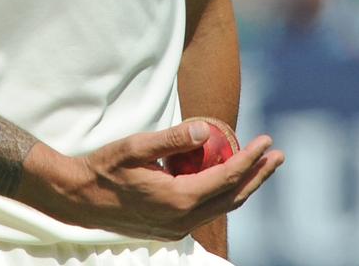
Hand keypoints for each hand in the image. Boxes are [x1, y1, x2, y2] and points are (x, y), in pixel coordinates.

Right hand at [27, 120, 283, 239]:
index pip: (226, 178)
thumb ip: (172, 139)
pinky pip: (206, 211)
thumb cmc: (105, 167)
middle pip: (232, 197)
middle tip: (278, 155)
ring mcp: (177, 228)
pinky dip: (223, 194)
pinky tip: (225, 178)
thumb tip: (207, 130)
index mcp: (178, 199)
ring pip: (221, 207)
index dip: (250, 160)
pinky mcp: (170, 228)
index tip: (267, 141)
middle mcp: (183, 219)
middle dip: (258, 175)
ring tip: (261, 166)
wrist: (80, 199)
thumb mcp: (136, 146)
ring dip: (244, 186)